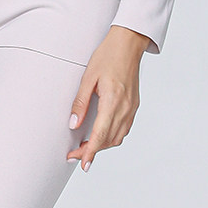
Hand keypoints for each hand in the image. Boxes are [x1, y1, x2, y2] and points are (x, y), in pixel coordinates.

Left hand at [66, 25, 150, 169]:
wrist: (128, 44)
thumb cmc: (108, 55)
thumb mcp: (88, 77)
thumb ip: (81, 102)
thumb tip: (73, 124)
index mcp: (113, 100)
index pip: (100, 134)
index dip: (90, 152)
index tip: (82, 163)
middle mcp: (125, 107)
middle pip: (108, 139)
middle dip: (92, 151)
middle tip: (76, 155)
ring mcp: (132, 108)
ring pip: (117, 137)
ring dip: (102, 145)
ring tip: (86, 146)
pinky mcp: (134, 106)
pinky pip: (124, 129)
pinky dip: (112, 136)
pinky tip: (102, 134)